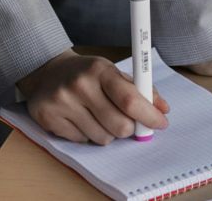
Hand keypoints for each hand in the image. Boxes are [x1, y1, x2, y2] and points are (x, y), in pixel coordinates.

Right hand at [18, 50, 169, 144]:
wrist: (49, 71)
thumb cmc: (88, 74)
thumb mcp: (114, 73)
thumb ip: (140, 90)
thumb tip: (163, 110)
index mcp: (100, 70)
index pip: (130, 99)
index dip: (149, 116)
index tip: (160, 123)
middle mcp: (80, 85)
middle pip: (119, 125)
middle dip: (129, 128)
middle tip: (126, 121)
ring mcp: (62, 103)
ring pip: (102, 138)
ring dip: (107, 132)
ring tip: (98, 116)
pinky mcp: (48, 118)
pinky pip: (83, 142)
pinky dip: (88, 135)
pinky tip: (81, 119)